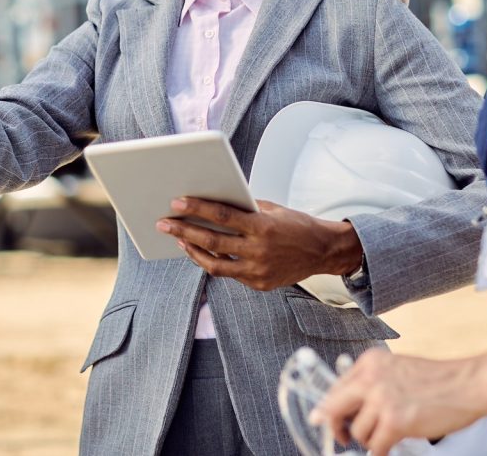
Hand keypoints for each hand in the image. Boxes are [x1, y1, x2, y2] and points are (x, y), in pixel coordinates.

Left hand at [155, 198, 362, 290]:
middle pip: (212, 241)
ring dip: (193, 251)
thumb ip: (244, 209)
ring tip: (178, 240)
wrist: (323, 251)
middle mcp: (259, 251)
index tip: (176, 202)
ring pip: (215, 264)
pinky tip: (201, 252)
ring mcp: (258, 271)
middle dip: (183, 231)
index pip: (222, 216)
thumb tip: (212, 203)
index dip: (197, 208)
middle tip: (163, 223)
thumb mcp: (271, 209)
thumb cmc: (295, 224)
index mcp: (262, 227)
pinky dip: (214, 262)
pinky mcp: (259, 284)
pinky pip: (230, 274)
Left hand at [313, 349, 486, 452]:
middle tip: (341, 437)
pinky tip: (389, 447)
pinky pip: (375, 445)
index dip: (328, 408)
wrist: (468, 384)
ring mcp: (382, 399)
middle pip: (334, 408)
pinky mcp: (395, 421)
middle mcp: (371, 377)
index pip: (336, 387)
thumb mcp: (398, 368)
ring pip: (357, 431)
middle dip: (335, 427)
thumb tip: (350, 403)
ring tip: (385, 436)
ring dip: (369, 439)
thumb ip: (373, 381)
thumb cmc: (440, 379)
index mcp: (370, 362)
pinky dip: (381, 450)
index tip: (322, 418)